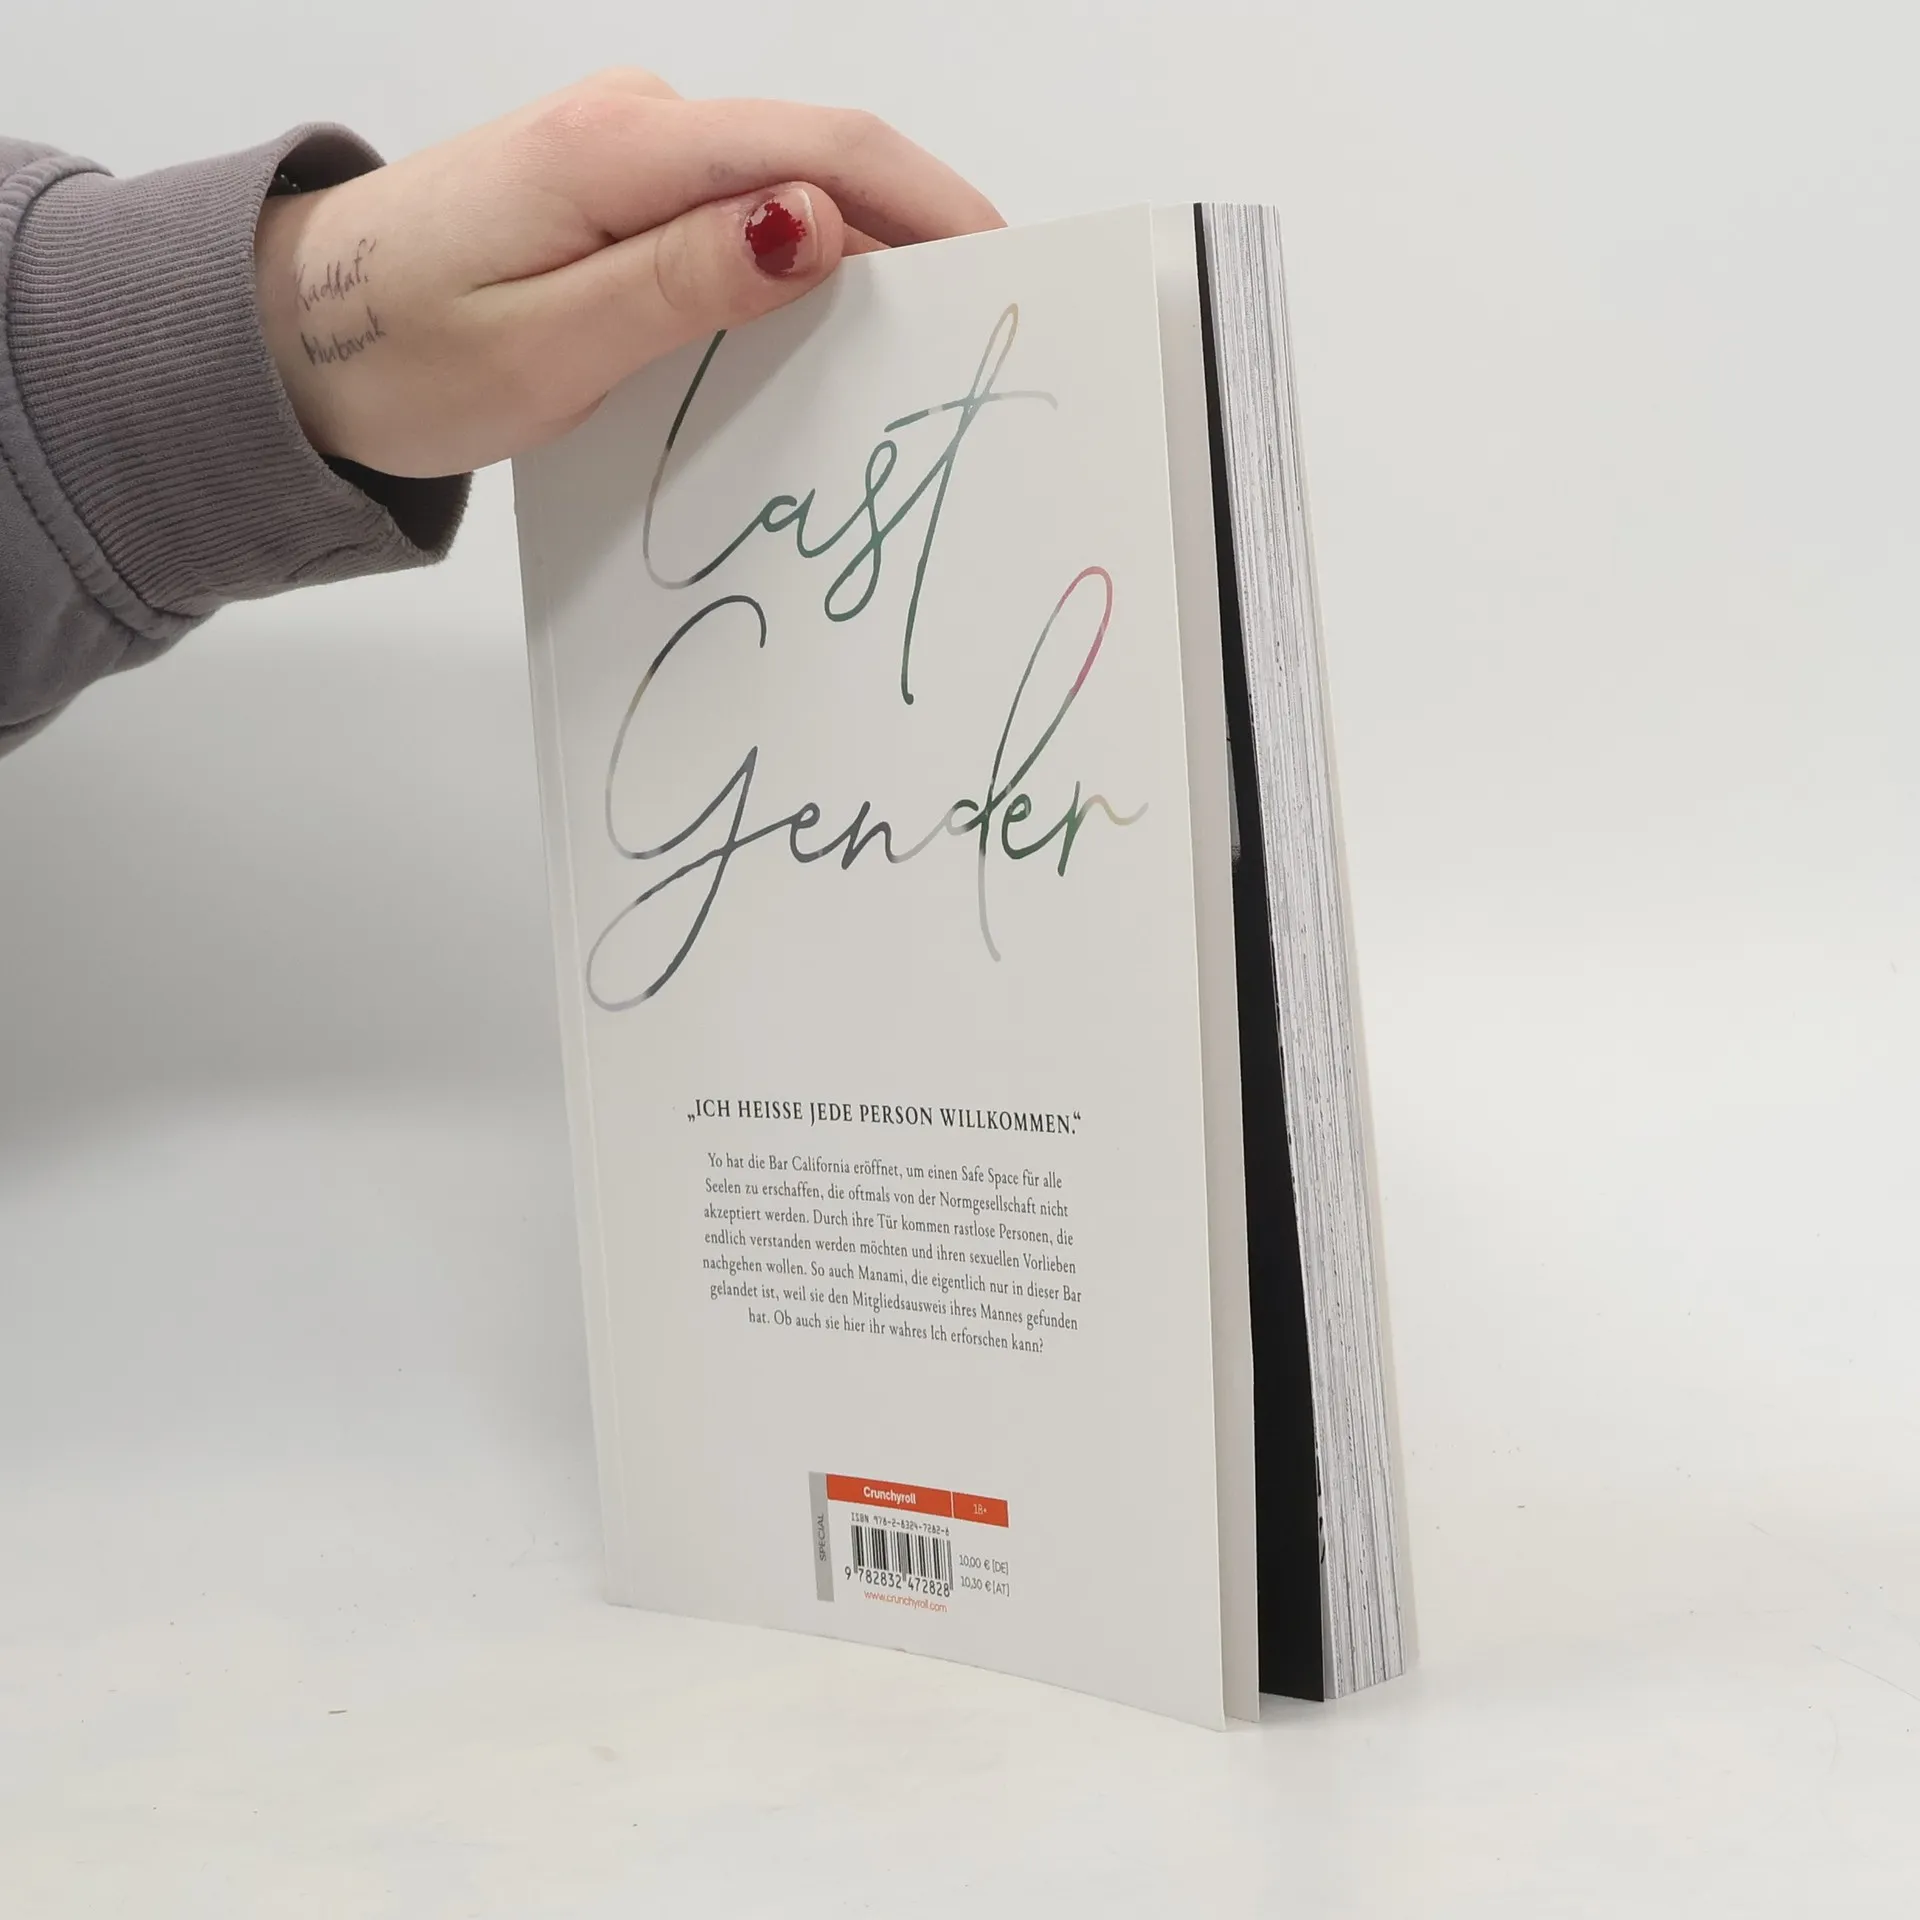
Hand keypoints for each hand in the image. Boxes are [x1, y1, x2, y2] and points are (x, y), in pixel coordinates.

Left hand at [253, 70, 1001, 477]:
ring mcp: (619, 151)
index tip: (1002, 269)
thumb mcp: (548, 344)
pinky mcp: (607, 190)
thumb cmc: (396, 356)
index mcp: (622, 153)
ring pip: (779, 188)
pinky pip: (730, 212)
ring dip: (857, 256)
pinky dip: (793, 262)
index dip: (929, 204)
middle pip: (816, 160)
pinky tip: (816, 324)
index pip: (821, 151)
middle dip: (913, 236)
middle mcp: (629, 126)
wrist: (282, 339)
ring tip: (912, 344)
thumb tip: (815, 225)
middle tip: (973, 332)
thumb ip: (685, 282)